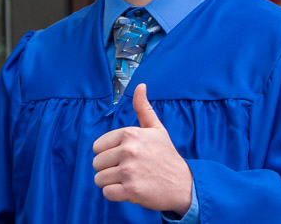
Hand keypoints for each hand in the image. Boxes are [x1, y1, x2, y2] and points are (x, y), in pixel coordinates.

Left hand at [92, 83, 192, 213]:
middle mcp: (128, 150)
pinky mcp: (131, 190)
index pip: (97, 146)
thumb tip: (140, 85)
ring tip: (127, 180)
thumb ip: (143, 107)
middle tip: (126, 170)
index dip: (108, 153)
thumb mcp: (156, 128)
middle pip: (96, 163)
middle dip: (108, 169)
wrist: (184, 184)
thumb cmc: (166, 155)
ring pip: (99, 179)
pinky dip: (114, 194)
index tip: (123, 157)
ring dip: (111, 182)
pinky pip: (107, 193)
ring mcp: (129, 170)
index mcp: (129, 134)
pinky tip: (128, 190)